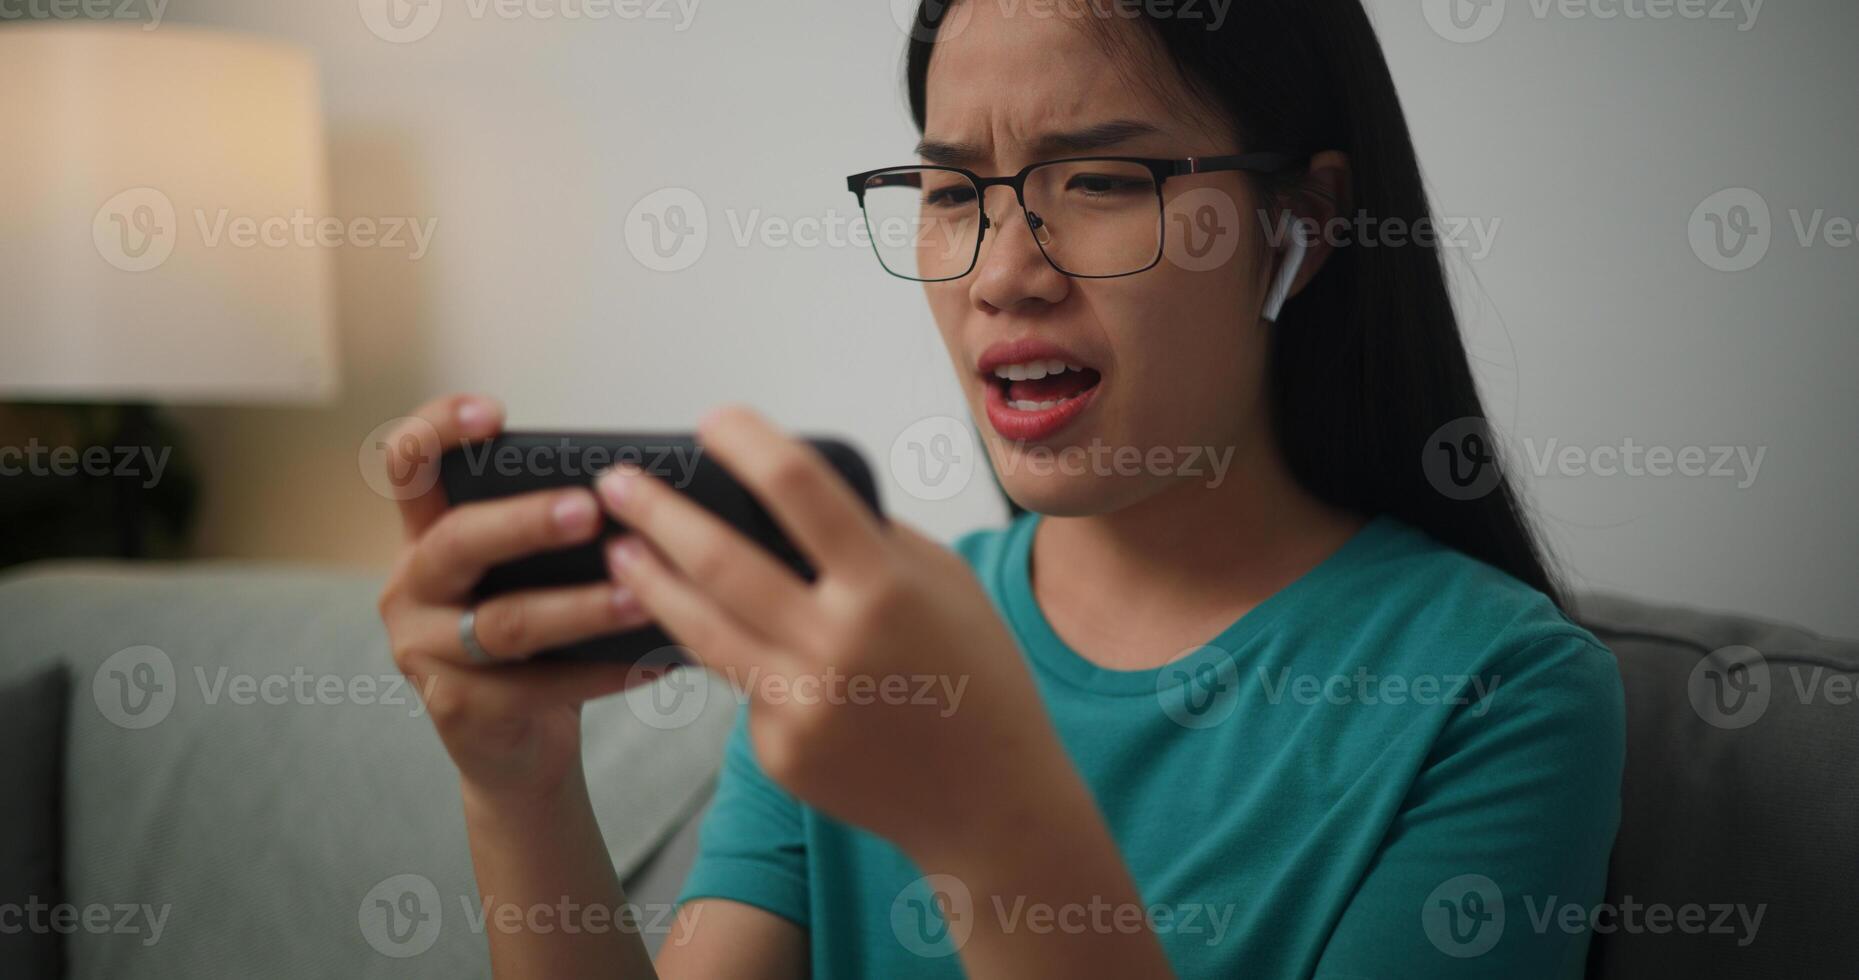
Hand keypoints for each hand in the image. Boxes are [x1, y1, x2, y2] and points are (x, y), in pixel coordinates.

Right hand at [375, 394, 664, 803]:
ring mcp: (424, 651)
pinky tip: (655, 661)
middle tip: (589, 509)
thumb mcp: (531, 578)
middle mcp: (411, 588)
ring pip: (506, 622)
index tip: (495, 414)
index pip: (407, 464)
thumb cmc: (539, 642)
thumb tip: (647, 489)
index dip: (440, 430)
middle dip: (525, 522)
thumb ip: (558, 534)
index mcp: (427, 537)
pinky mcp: (457, 709)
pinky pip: (540, 686)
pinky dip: (604, 672)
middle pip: (457, 541)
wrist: (518, 749)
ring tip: (643, 597)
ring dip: (582, 607)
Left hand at [593, 405, 1075, 858]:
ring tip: (620, 552)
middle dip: (658, 514)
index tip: (712, 422)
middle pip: (720, 560)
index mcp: (886, 586)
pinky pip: (743, 686)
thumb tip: (795, 498)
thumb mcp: (945, 584)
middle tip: (618, 485)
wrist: (989, 799)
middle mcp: (837, 644)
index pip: (799, 489)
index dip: (747, 444)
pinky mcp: (781, 750)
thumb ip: (874, 540)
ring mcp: (802, 704)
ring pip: (701, 629)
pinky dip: (735, 658)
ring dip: (650, 584)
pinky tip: (730, 643)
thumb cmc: (977, 676)